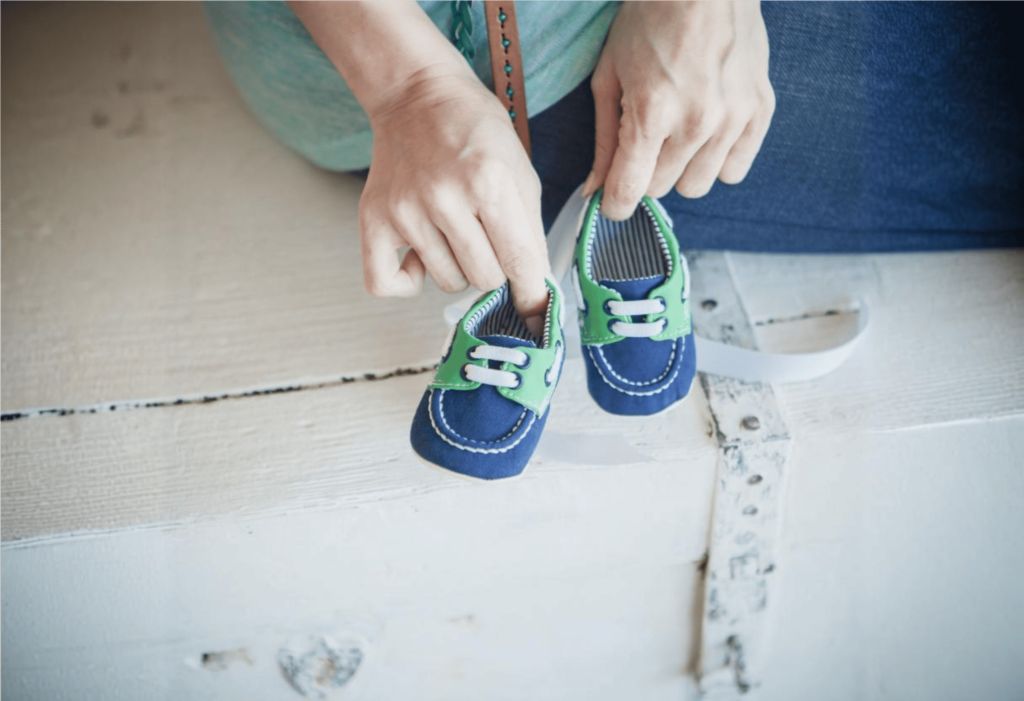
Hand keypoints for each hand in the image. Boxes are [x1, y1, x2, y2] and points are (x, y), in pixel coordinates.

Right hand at [361, 65, 548, 330]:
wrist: (417, 95)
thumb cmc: (476, 132)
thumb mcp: (520, 171)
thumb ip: (530, 231)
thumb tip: (536, 290)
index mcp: (488, 182)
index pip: (519, 262)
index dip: (533, 296)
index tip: (537, 320)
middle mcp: (444, 198)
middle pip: (484, 280)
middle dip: (495, 267)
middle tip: (487, 236)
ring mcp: (405, 211)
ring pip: (448, 282)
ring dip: (458, 266)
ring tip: (454, 227)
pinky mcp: (374, 219)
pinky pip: (387, 285)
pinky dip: (408, 282)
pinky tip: (419, 258)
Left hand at [584, 0, 774, 219]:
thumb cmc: (650, 19)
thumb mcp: (610, 75)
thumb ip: (605, 139)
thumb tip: (594, 189)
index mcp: (651, 112)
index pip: (629, 191)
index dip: (615, 203)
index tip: (612, 200)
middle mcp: (696, 123)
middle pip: (660, 188)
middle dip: (645, 171)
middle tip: (645, 134)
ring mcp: (732, 120)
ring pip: (697, 186)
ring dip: (681, 168)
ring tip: (677, 129)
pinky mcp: (759, 113)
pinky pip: (733, 170)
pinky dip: (716, 159)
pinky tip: (706, 131)